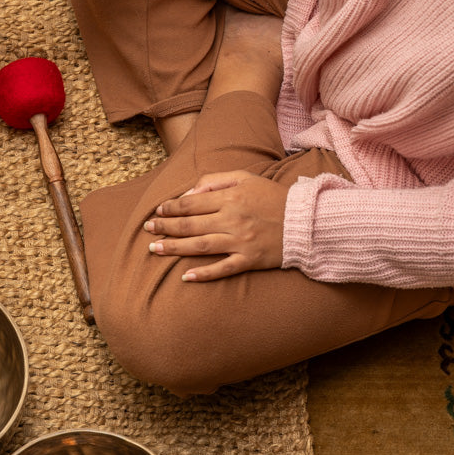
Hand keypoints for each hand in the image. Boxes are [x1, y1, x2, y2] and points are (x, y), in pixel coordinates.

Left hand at [143, 170, 287, 280]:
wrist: (306, 221)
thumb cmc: (273, 197)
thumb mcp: (246, 178)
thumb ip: (215, 181)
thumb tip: (189, 193)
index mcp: (230, 198)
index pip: (191, 203)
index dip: (171, 207)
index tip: (158, 211)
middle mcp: (232, 220)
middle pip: (190, 224)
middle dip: (165, 227)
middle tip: (147, 230)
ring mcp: (240, 242)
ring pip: (200, 246)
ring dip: (174, 248)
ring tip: (154, 250)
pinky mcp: (250, 260)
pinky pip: (223, 269)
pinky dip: (204, 274)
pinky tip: (186, 277)